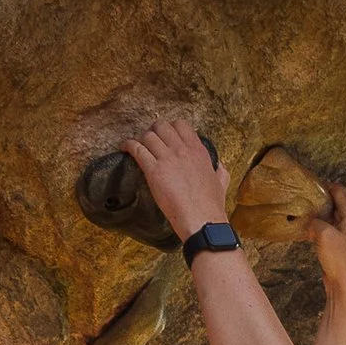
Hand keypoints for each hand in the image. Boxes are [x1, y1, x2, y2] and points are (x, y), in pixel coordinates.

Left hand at [122, 119, 229, 240]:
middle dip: (153, 131)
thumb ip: (220, 171)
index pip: (181, 125)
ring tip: (135, 146)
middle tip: (149, 141)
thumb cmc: (210, 206)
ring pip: (148, 136)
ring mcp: (167, 158)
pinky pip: (137, 149)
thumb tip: (219, 166)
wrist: (202, 220)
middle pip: (161, 126)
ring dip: (140, 139)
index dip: (170, 128)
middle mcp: (182, 150)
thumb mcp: (221, 182)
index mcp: (198, 150)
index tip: (165, 135)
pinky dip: (128, 145)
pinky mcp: (154, 171)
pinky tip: (124, 148)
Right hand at [308, 180, 345, 285]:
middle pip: (337, 203)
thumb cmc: (340, 260)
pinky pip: (329, 231)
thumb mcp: (323, 233)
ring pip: (332, 218)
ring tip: (306, 213)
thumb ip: (316, 221)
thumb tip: (310, 221)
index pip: (340, 191)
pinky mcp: (341, 247)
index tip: (312, 183)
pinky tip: (309, 231)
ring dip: (320, 214)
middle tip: (306, 197)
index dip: (326, 185)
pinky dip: (320, 227)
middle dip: (322, 199)